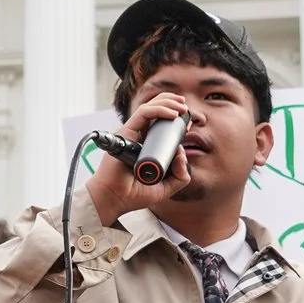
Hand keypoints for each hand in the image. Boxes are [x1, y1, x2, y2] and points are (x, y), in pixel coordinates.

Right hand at [86, 93, 191, 227]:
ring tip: (182, 107)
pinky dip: (159, 110)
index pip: (160, 123)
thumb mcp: (166, 187)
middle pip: (155, 110)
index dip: (175, 118)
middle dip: (172, 103)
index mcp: (146, 145)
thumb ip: (180, 175)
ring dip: (168, 102)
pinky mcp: (126, 132)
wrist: (114, 200)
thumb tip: (182, 153)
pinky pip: (144, 114)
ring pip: (150, 107)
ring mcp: (131, 133)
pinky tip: (172, 114)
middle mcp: (138, 136)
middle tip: (185, 107)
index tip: (188, 125)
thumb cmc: (134, 195)